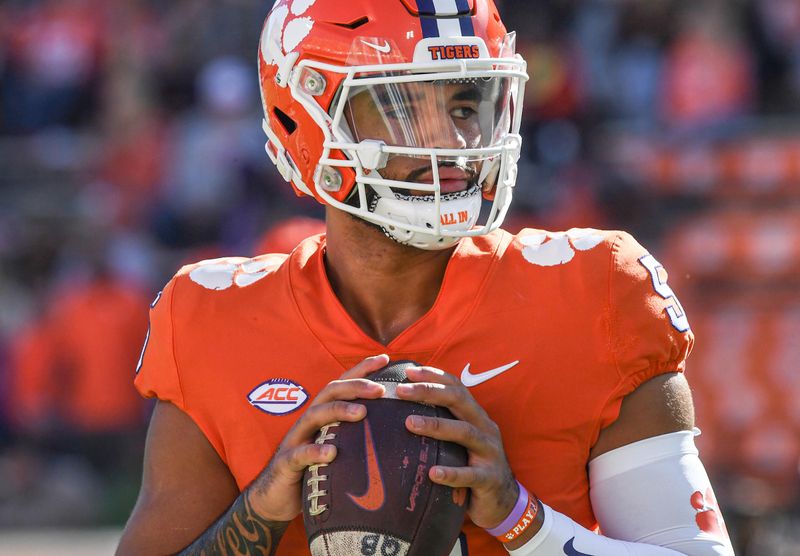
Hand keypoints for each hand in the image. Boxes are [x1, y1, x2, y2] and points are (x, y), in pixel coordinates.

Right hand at [247, 354, 388, 520]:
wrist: (277, 497)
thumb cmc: (314, 469)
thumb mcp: (337, 447)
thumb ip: (357, 436)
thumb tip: (395, 430)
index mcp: (323, 414)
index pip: (343, 384)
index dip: (362, 369)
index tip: (386, 358)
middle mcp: (309, 421)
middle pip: (330, 392)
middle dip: (355, 386)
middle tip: (381, 389)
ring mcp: (296, 439)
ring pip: (315, 415)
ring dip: (339, 410)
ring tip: (362, 413)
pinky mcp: (286, 462)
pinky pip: (299, 454)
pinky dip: (315, 451)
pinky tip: (331, 453)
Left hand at [396, 366, 517, 529]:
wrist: (504, 501)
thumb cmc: (472, 465)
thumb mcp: (460, 440)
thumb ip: (442, 424)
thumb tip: (402, 410)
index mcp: (476, 416)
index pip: (456, 387)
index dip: (434, 376)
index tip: (409, 371)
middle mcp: (485, 428)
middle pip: (459, 401)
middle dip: (429, 392)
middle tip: (401, 391)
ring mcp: (490, 452)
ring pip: (464, 432)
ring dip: (436, 426)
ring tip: (409, 423)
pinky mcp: (489, 479)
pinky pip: (470, 475)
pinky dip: (451, 473)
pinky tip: (433, 473)